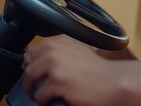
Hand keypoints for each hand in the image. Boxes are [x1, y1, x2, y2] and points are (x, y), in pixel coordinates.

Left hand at [23, 35, 140, 105]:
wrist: (113, 82)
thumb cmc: (99, 71)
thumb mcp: (78, 51)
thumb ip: (60, 52)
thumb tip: (38, 60)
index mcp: (60, 41)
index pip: (32, 51)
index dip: (32, 65)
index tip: (35, 74)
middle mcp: (55, 49)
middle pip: (28, 66)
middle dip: (30, 79)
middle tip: (36, 89)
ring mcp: (55, 65)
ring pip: (30, 80)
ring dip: (35, 91)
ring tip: (45, 96)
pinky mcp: (57, 82)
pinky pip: (39, 95)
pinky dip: (44, 101)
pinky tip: (54, 99)